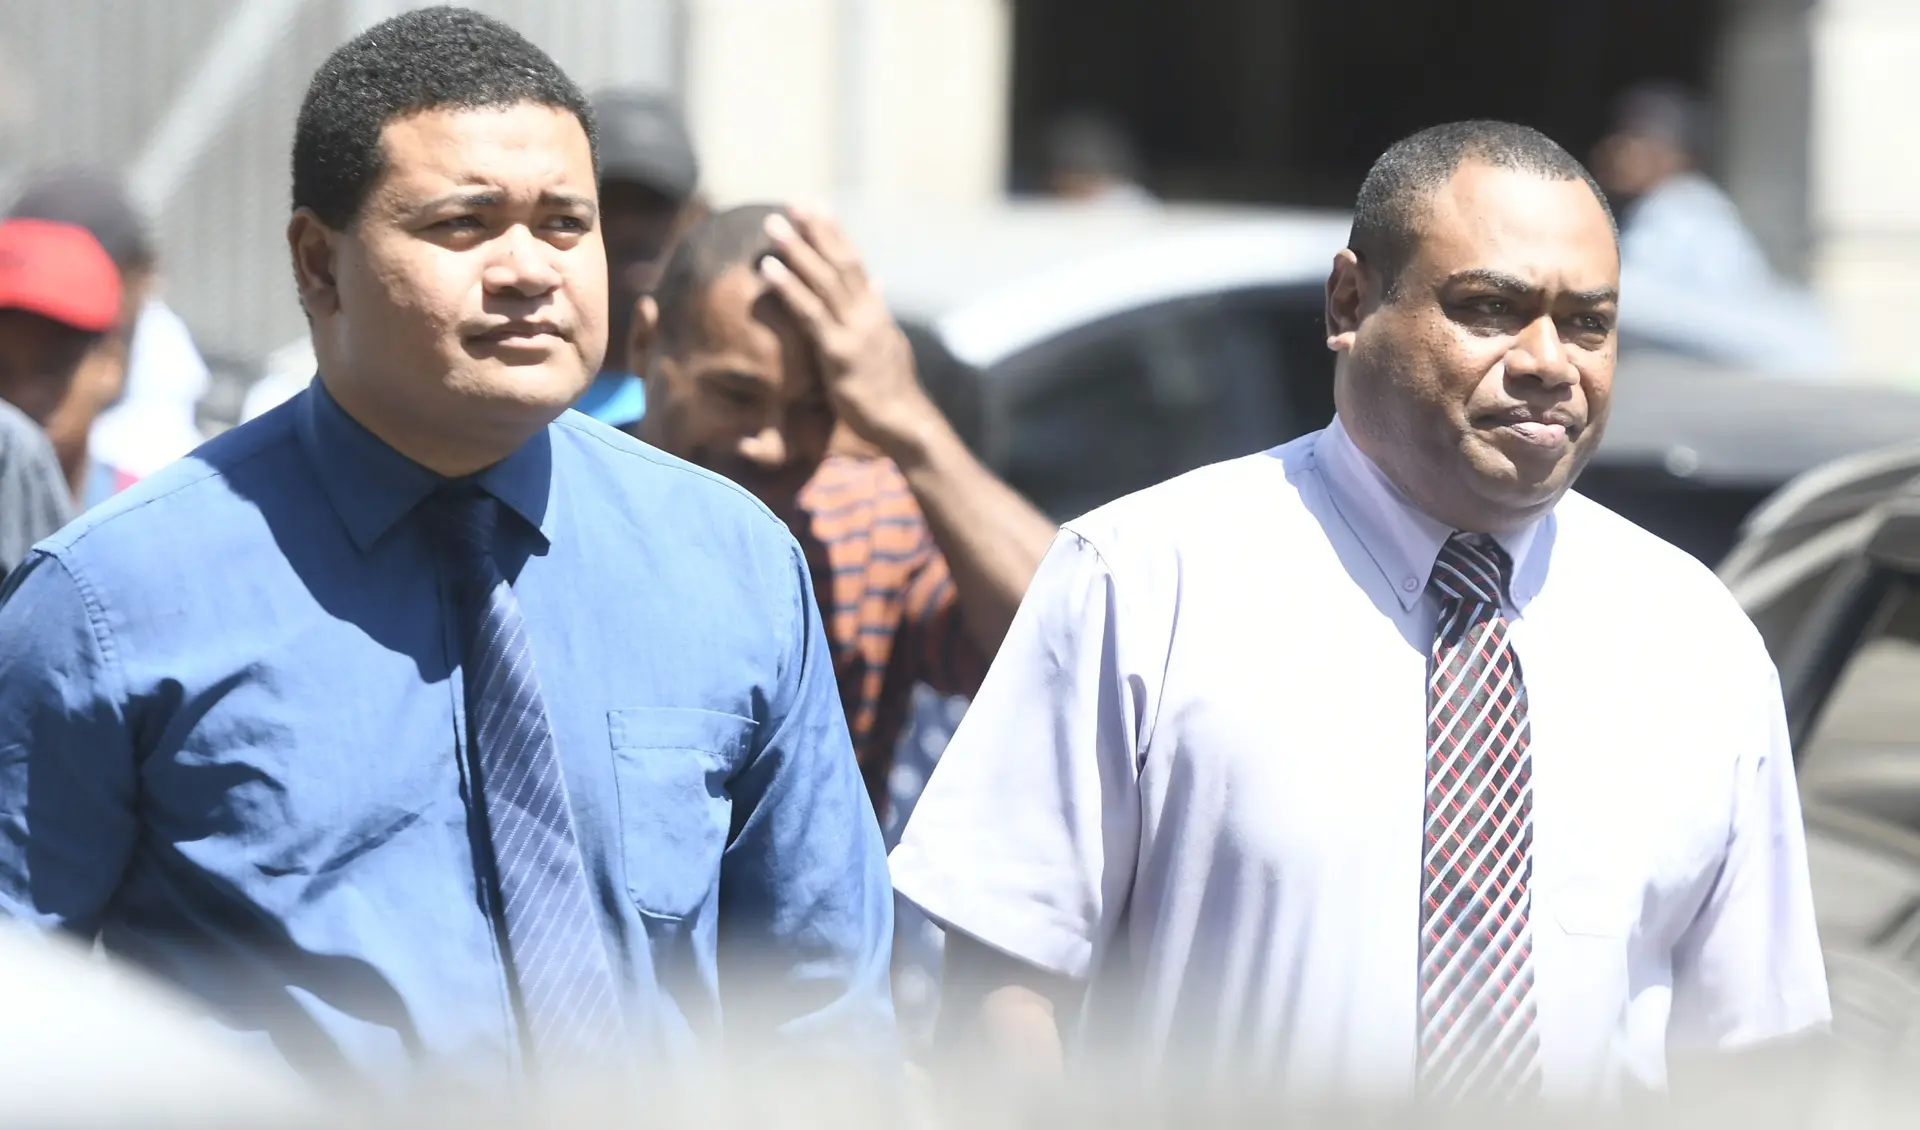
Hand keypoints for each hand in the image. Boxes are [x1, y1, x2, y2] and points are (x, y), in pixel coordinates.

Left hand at [759, 208, 943, 459]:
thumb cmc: (890, 389)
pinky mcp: (839, 353)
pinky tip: (769, 270)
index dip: (834, 234)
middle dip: (815, 230)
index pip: (854, 262)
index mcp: (876, 311)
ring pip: (823, 281)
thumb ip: (877, 312)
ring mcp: (854, 331)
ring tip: (773, 225)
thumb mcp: (888, 343)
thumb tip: (878, 282)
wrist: (905, 422)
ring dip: (797, 250)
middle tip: (793, 203)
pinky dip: (789, 288)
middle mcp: (867, 313)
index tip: (816, 207)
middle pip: (839, 262)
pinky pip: (810, 313)